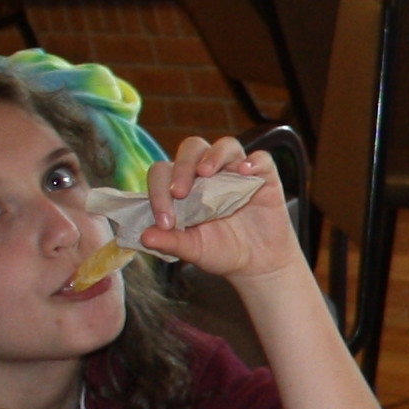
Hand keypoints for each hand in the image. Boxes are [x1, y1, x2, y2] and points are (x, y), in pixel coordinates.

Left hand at [141, 140, 298, 282]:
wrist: (257, 263)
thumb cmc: (221, 252)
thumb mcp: (193, 250)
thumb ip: (170, 242)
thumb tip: (144, 236)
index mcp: (184, 186)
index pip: (164, 173)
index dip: (158, 192)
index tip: (165, 221)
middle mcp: (209, 173)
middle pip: (192, 148)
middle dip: (182, 166)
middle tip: (180, 192)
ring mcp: (236, 172)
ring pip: (225, 146)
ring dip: (214, 155)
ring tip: (207, 172)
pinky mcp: (264, 177)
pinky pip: (262, 158)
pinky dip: (254, 161)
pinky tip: (246, 172)